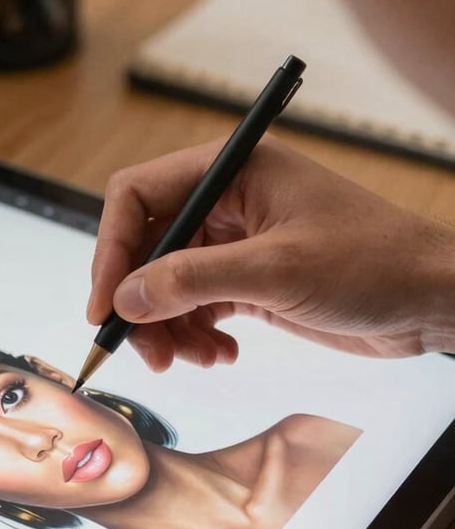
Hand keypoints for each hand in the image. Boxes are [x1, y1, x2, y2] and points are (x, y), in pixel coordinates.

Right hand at [88, 138, 454, 368]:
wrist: (432, 299)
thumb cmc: (373, 263)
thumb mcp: (276, 271)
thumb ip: (193, 281)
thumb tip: (125, 299)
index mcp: (232, 170)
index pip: (138, 195)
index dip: (112, 250)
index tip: (105, 305)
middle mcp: (229, 199)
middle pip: (148, 246)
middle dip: (141, 301)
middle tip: (147, 351)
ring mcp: (239, 241)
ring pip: (168, 283)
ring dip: (168, 326)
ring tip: (194, 358)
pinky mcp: (251, 278)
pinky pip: (197, 305)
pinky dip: (196, 334)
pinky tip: (219, 354)